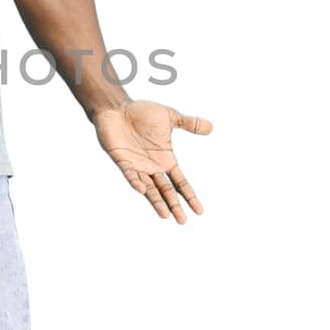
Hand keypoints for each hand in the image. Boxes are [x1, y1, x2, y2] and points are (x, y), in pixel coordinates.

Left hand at [92, 101, 212, 222]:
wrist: (117, 108)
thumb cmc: (142, 113)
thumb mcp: (171, 117)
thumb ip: (190, 123)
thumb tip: (211, 128)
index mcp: (165, 160)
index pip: (180, 182)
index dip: (189, 196)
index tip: (199, 211)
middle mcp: (152, 167)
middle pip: (166, 191)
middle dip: (174, 205)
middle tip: (182, 221)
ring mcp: (136, 166)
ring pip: (149, 189)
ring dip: (157, 201)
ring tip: (165, 215)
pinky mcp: (122, 160)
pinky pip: (129, 174)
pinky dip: (135, 181)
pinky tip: (141, 190)